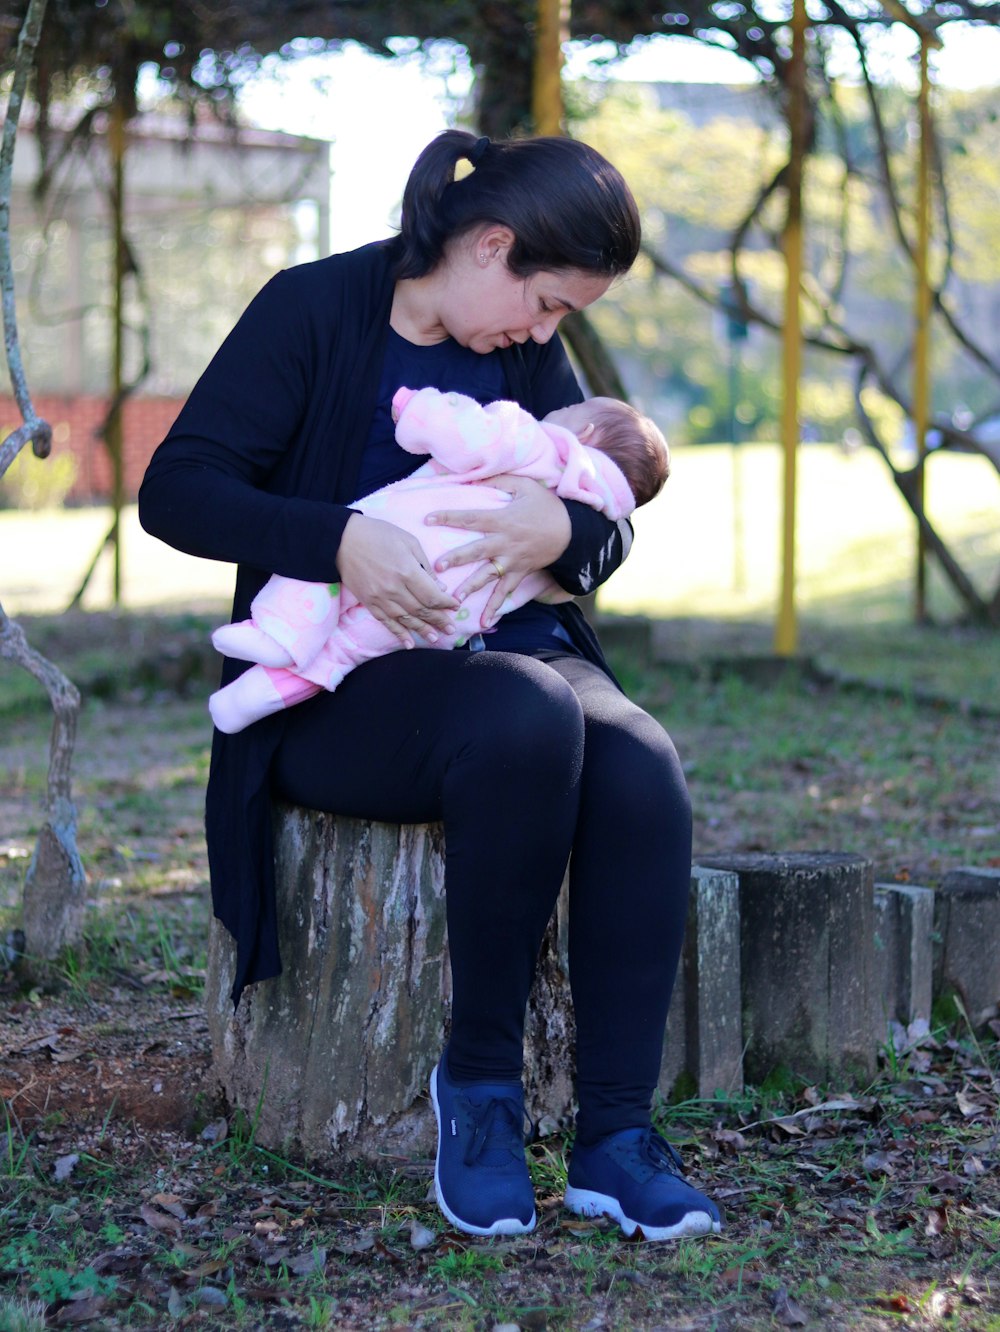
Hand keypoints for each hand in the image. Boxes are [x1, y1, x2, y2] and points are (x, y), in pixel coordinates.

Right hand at [337, 514, 458, 648]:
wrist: (342, 540)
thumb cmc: (378, 535)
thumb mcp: (408, 542)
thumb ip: (425, 566)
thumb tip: (439, 588)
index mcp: (407, 572)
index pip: (432, 596)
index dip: (446, 604)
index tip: (455, 607)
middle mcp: (394, 589)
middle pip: (421, 610)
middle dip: (439, 620)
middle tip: (451, 629)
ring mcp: (380, 598)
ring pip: (406, 619)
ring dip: (422, 630)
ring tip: (435, 638)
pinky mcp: (369, 603)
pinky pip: (386, 622)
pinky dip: (399, 634)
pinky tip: (409, 643)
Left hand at [424, 476, 571, 626]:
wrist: (572, 532)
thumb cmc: (546, 506)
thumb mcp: (525, 486)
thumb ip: (498, 482)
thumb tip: (472, 479)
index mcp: (503, 520)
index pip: (471, 518)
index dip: (449, 517)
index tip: (427, 518)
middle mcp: (505, 543)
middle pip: (476, 551)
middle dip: (456, 559)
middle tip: (436, 567)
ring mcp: (512, 561)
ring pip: (488, 575)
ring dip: (471, 587)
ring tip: (453, 598)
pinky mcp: (519, 573)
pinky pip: (505, 592)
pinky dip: (494, 607)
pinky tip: (483, 622)